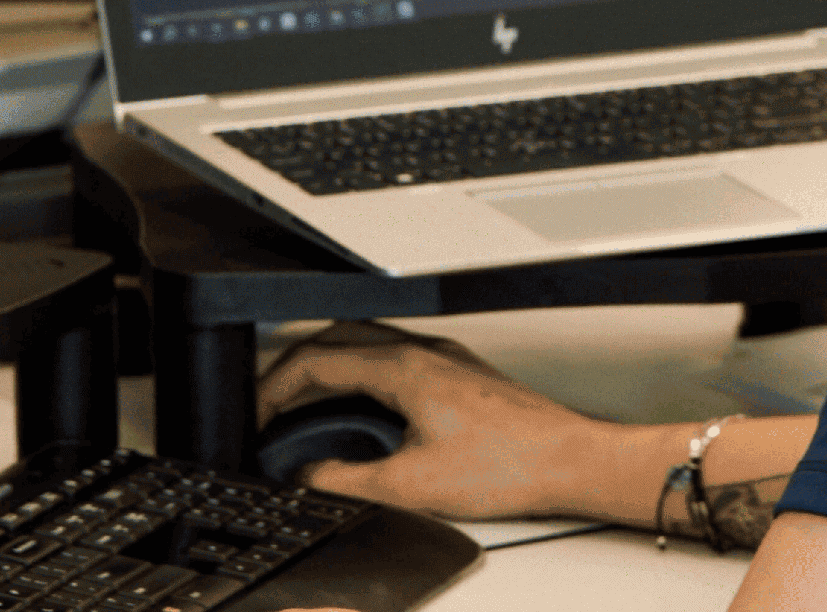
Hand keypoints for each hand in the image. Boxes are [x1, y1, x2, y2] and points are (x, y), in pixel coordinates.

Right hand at [256, 320, 621, 520]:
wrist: (570, 461)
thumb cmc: (510, 464)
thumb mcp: (411, 485)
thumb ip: (347, 481)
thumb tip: (310, 477)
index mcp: (402, 369)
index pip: (315, 361)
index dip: (274, 387)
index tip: (256, 413)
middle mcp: (421, 352)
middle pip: (335, 341)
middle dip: (294, 371)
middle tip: (271, 404)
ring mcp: (442, 359)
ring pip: (365, 345)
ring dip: (328, 369)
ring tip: (307, 407)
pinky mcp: (458, 375)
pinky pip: (392, 359)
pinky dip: (360, 376)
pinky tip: (363, 410)